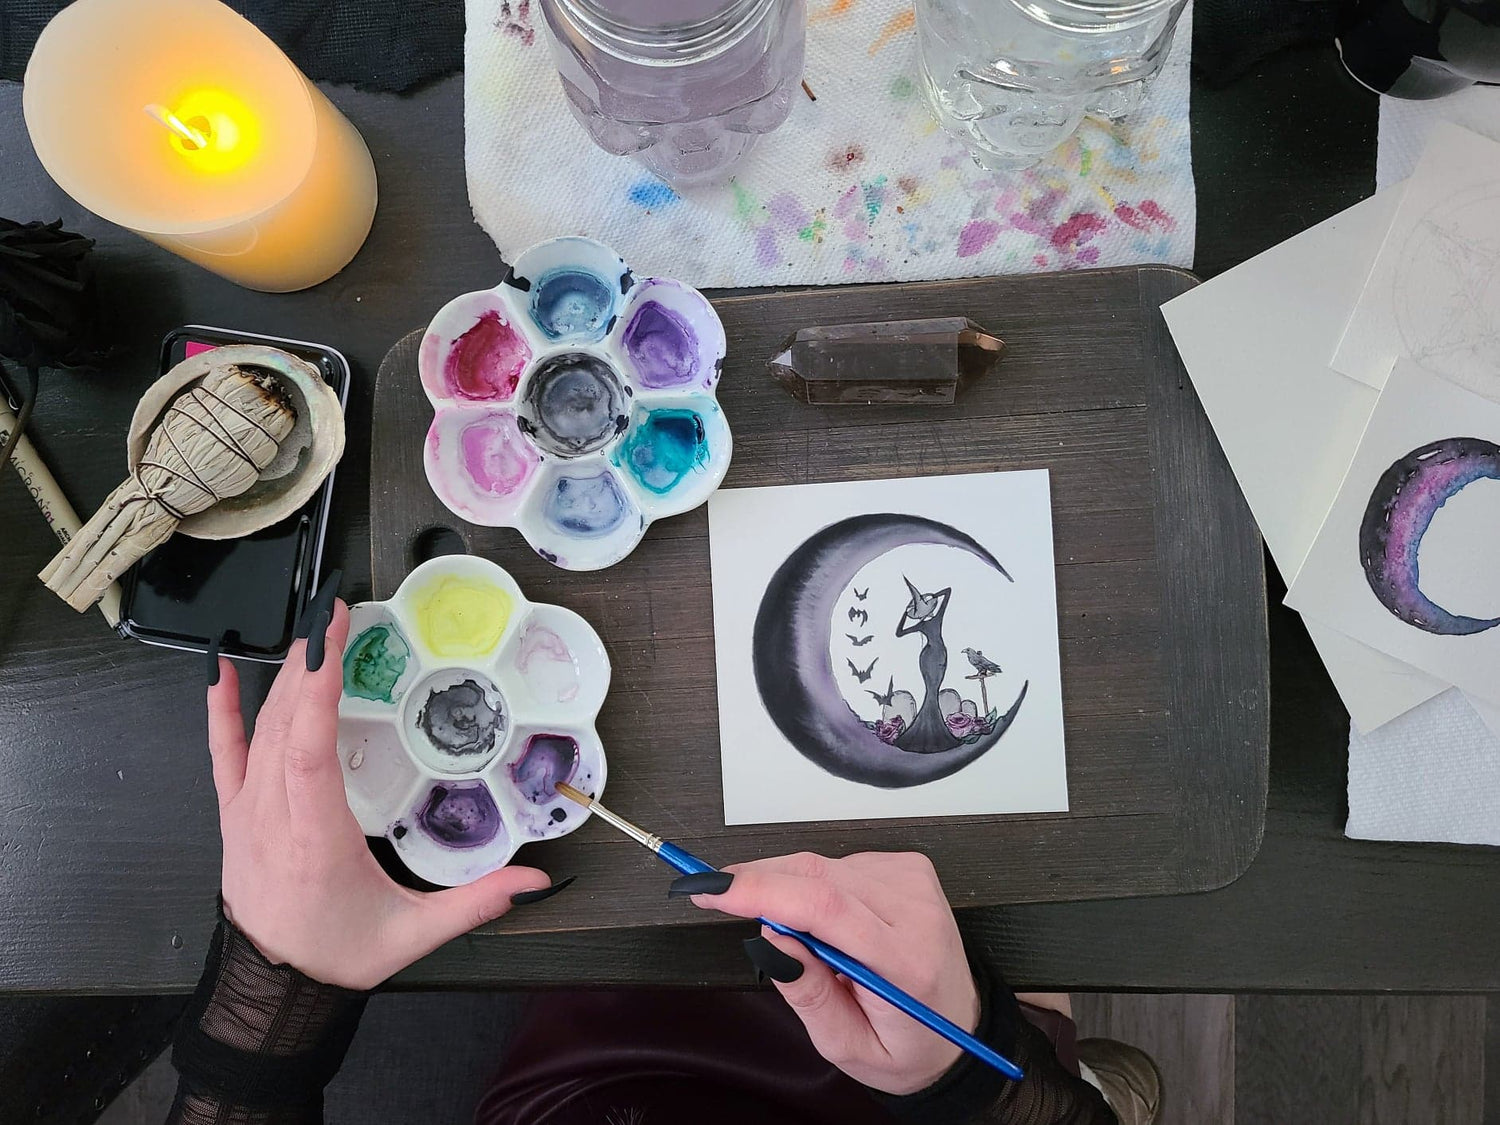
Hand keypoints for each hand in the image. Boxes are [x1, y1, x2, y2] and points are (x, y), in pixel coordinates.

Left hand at [205, 599, 551, 988]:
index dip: (316, 691)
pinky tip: (218, 672)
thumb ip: (476, 903)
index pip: (307, 752)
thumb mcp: (412, 933)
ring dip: (284, 678)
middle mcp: (272, 818)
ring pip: (260, 730)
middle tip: (337, 616)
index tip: (331, 642)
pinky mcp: (234, 813)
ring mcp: (245, 812)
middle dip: (308, 664)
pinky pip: (221, 752)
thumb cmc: (335, 956)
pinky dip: (219, 709)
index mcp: (314, 840)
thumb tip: (535, 880)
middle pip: (284, 725)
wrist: (273, 990)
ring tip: (312, 635)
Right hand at [686, 851, 979, 1094]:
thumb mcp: (848, 1046)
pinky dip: (818, 886)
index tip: (713, 890)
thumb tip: (769, 938)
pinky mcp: (910, 867)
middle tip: (715, 894)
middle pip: (817, 874)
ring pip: (823, 865)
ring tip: (797, 936)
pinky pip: (841, 863)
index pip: (824, 908)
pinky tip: (829, 919)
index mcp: (905, 963)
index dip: (760, 891)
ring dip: (790, 889)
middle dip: (756, 880)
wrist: (959, 1028)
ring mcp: (915, 883)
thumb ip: (807, 993)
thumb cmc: (909, 1042)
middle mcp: (916, 912)